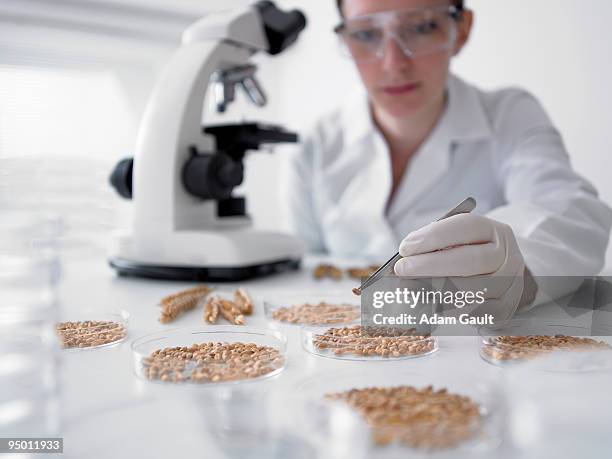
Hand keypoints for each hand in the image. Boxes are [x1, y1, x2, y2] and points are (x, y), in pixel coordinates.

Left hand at [394, 214, 526, 319]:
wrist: (498, 277)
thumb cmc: (467, 253)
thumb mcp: (456, 239)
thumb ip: (435, 243)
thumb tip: (406, 255)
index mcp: (495, 231)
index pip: (467, 226)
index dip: (434, 236)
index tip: (405, 247)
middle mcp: (507, 257)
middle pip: (471, 260)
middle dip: (431, 264)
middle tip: (402, 268)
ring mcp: (509, 285)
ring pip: (472, 290)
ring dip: (434, 289)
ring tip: (409, 287)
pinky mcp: (503, 310)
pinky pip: (473, 313)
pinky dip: (447, 309)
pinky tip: (427, 303)